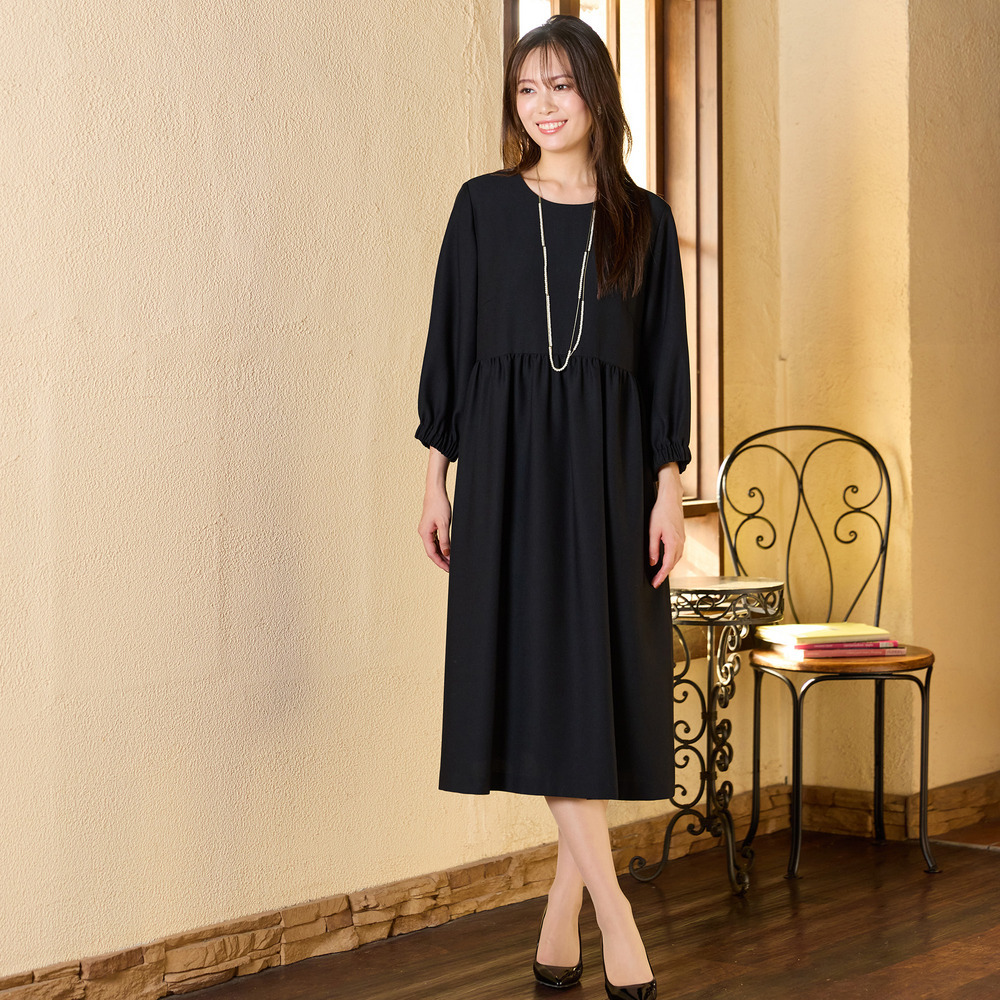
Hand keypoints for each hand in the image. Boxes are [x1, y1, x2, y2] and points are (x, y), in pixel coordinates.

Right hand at [419, 448, 451, 571]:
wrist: (435, 491)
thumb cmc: (439, 505)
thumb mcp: (444, 523)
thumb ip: (445, 540)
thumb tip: (446, 553)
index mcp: (424, 533)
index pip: (432, 553)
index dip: (440, 562)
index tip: (448, 569)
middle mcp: (423, 533)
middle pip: (432, 551)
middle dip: (441, 560)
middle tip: (451, 568)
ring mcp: (426, 530)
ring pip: (433, 546)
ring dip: (441, 554)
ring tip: (451, 561)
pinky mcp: (430, 526)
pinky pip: (434, 540)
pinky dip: (441, 546)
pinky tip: (448, 550)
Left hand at [649, 463, 684, 587]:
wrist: (671, 499)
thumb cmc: (661, 512)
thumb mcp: (653, 531)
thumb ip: (653, 548)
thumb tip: (653, 562)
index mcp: (673, 542)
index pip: (667, 565)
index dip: (661, 576)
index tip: (655, 584)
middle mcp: (680, 543)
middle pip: (673, 564)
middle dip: (664, 574)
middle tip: (655, 582)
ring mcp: (682, 540)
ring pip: (676, 559)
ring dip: (668, 567)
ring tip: (659, 574)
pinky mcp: (681, 537)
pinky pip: (677, 552)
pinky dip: (672, 559)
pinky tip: (666, 561)